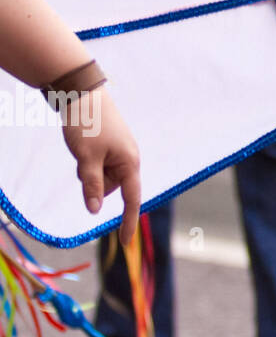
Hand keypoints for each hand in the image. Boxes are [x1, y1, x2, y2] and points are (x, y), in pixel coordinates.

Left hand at [60, 89, 140, 242]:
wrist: (83, 94)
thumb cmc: (87, 126)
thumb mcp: (86, 160)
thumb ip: (92, 186)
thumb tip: (95, 210)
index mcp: (130, 163)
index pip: (132, 199)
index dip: (128, 221)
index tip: (125, 242)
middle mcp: (129, 159)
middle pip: (111, 187)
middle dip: (94, 184)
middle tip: (82, 161)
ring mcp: (120, 151)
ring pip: (102, 176)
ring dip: (89, 171)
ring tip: (82, 149)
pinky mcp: (111, 145)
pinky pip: (99, 165)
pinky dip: (88, 163)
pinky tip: (83, 145)